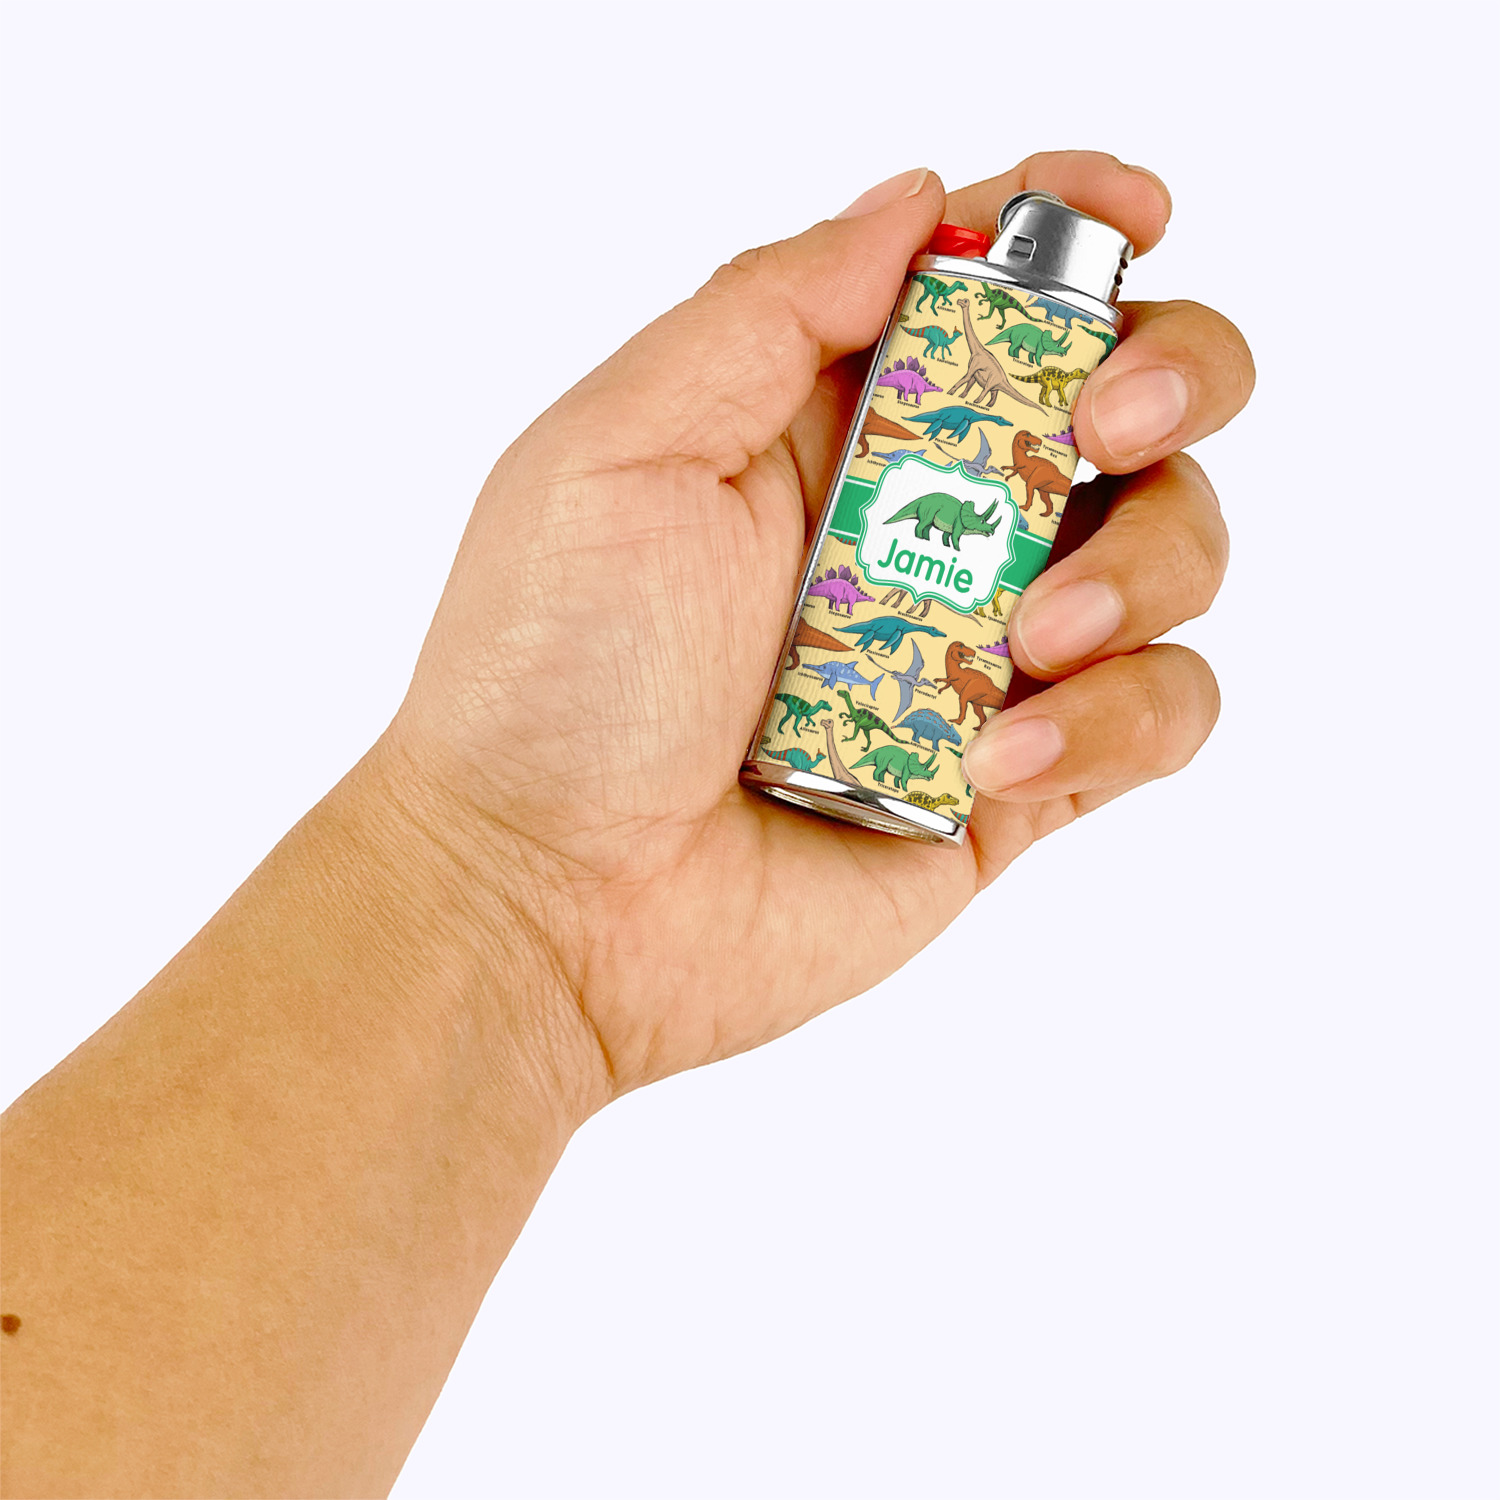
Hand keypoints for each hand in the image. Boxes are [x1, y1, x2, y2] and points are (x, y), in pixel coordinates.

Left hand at [381, 152, 1252, 1102]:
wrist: (550, 903)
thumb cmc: (549, 679)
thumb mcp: (619, 451)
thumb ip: (768, 312)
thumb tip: (917, 204)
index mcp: (830, 417)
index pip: (995, 287)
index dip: (1081, 225)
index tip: (1134, 214)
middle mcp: (926, 519)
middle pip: (1133, 397)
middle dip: (1170, 378)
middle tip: (1107, 426)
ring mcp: (981, 649)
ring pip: (1173, 551)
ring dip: (1141, 571)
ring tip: (1028, 640)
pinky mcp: (1019, 776)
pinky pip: (1157, 713)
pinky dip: (1117, 721)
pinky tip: (997, 760)